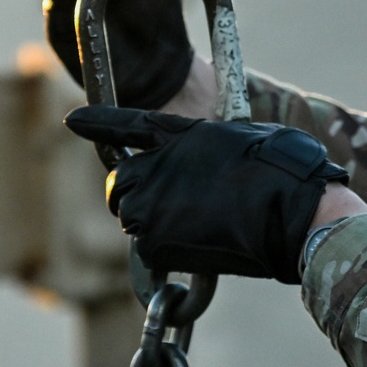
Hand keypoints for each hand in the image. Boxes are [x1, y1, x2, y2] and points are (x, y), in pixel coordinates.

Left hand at [65, 106, 349, 282]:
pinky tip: (196, 241)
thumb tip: (205, 164)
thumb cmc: (283, 171)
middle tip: (166, 200)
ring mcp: (154, 205)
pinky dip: (163, 246)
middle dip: (134, 190)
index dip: (97, 122)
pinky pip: (146, 246)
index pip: (126, 125)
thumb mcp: (243, 139)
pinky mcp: (157, 243)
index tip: (73, 120)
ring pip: (132, 214)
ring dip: (151, 218)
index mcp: (181, 134)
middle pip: (122, 181)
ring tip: (191, 220)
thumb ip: (208, 147)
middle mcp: (158, 166)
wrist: (292, 213)